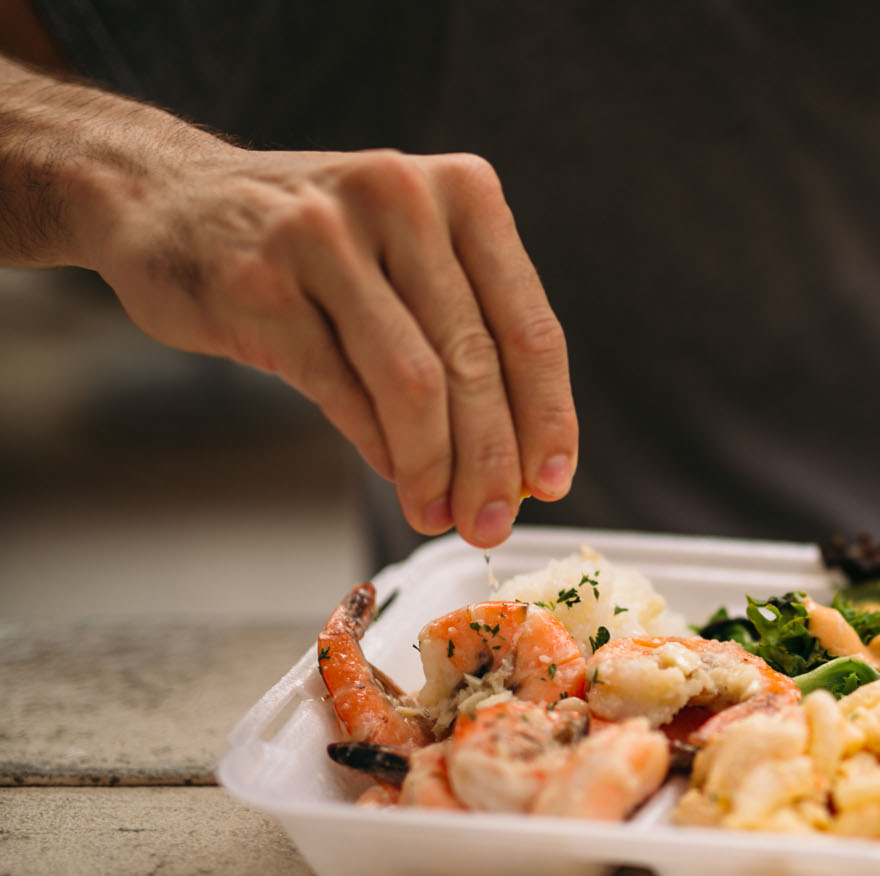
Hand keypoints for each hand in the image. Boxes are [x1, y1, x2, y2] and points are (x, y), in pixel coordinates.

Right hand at [80, 145, 576, 546]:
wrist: (166, 196)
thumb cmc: (310, 241)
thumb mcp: (405, 252)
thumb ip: (461, 331)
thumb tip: (515, 458)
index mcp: (461, 191)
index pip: (528, 326)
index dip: (549, 415)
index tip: (555, 479)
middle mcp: (401, 199)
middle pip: (474, 363)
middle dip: (493, 460)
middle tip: (495, 522)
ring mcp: (325, 238)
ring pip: (414, 383)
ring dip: (437, 468)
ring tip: (444, 516)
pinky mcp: (261, 286)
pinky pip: (343, 390)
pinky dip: (381, 450)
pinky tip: (401, 483)